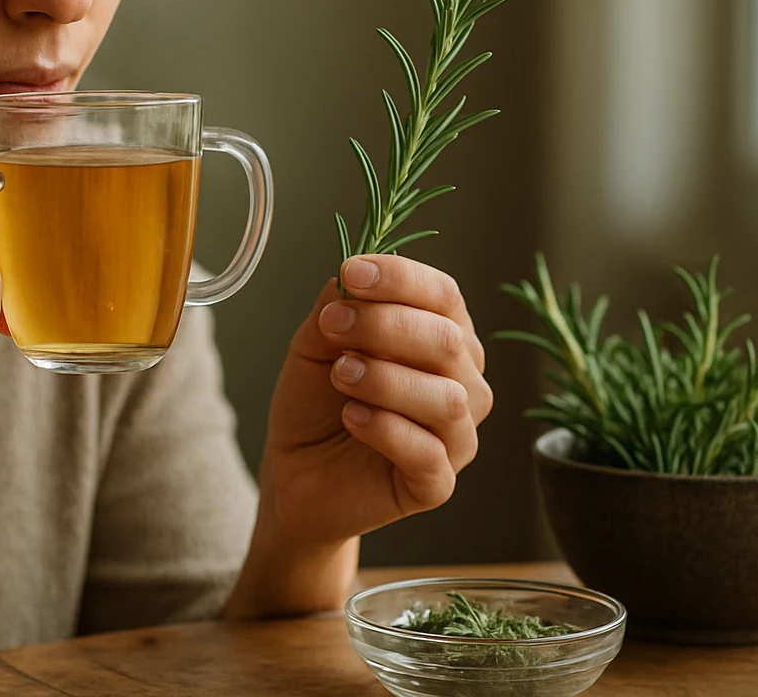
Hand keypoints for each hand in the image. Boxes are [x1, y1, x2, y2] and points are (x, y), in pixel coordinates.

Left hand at [260, 254, 492, 545]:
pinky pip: (429, 454)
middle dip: (384, 326)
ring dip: (385, 378)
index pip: (443, 296)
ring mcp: (455, 436)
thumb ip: (335, 308)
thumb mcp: (315, 344)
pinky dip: (386, 429)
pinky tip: (351, 418)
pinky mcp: (437, 484)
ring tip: (341, 375)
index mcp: (442, 338)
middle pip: (448, 341)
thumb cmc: (316, 405)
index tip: (352, 272)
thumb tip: (349, 277)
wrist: (295, 471)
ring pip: (448, 399)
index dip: (401, 278)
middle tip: (331, 326)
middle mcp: (462, 384)